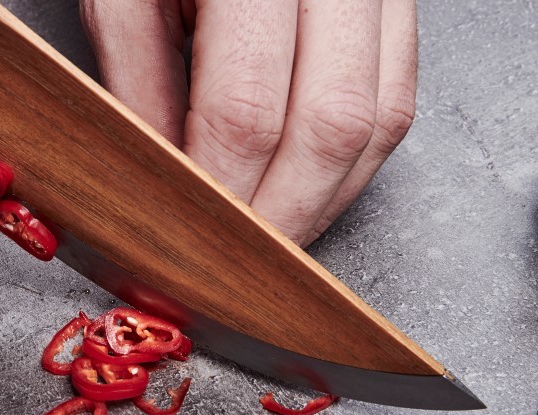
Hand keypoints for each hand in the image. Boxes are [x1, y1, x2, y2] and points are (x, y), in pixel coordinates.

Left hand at [79, 0, 416, 246]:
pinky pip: (398, 98)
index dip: (222, 193)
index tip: (193, 246)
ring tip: (273, 240)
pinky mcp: (398, 0)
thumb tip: (164, 189)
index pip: (245, 108)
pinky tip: (312, 190)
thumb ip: (139, 89)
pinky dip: (357, 161)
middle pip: (330, 125)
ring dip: (325, 199)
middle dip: (282, 217)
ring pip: (380, 120)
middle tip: (237, 265)